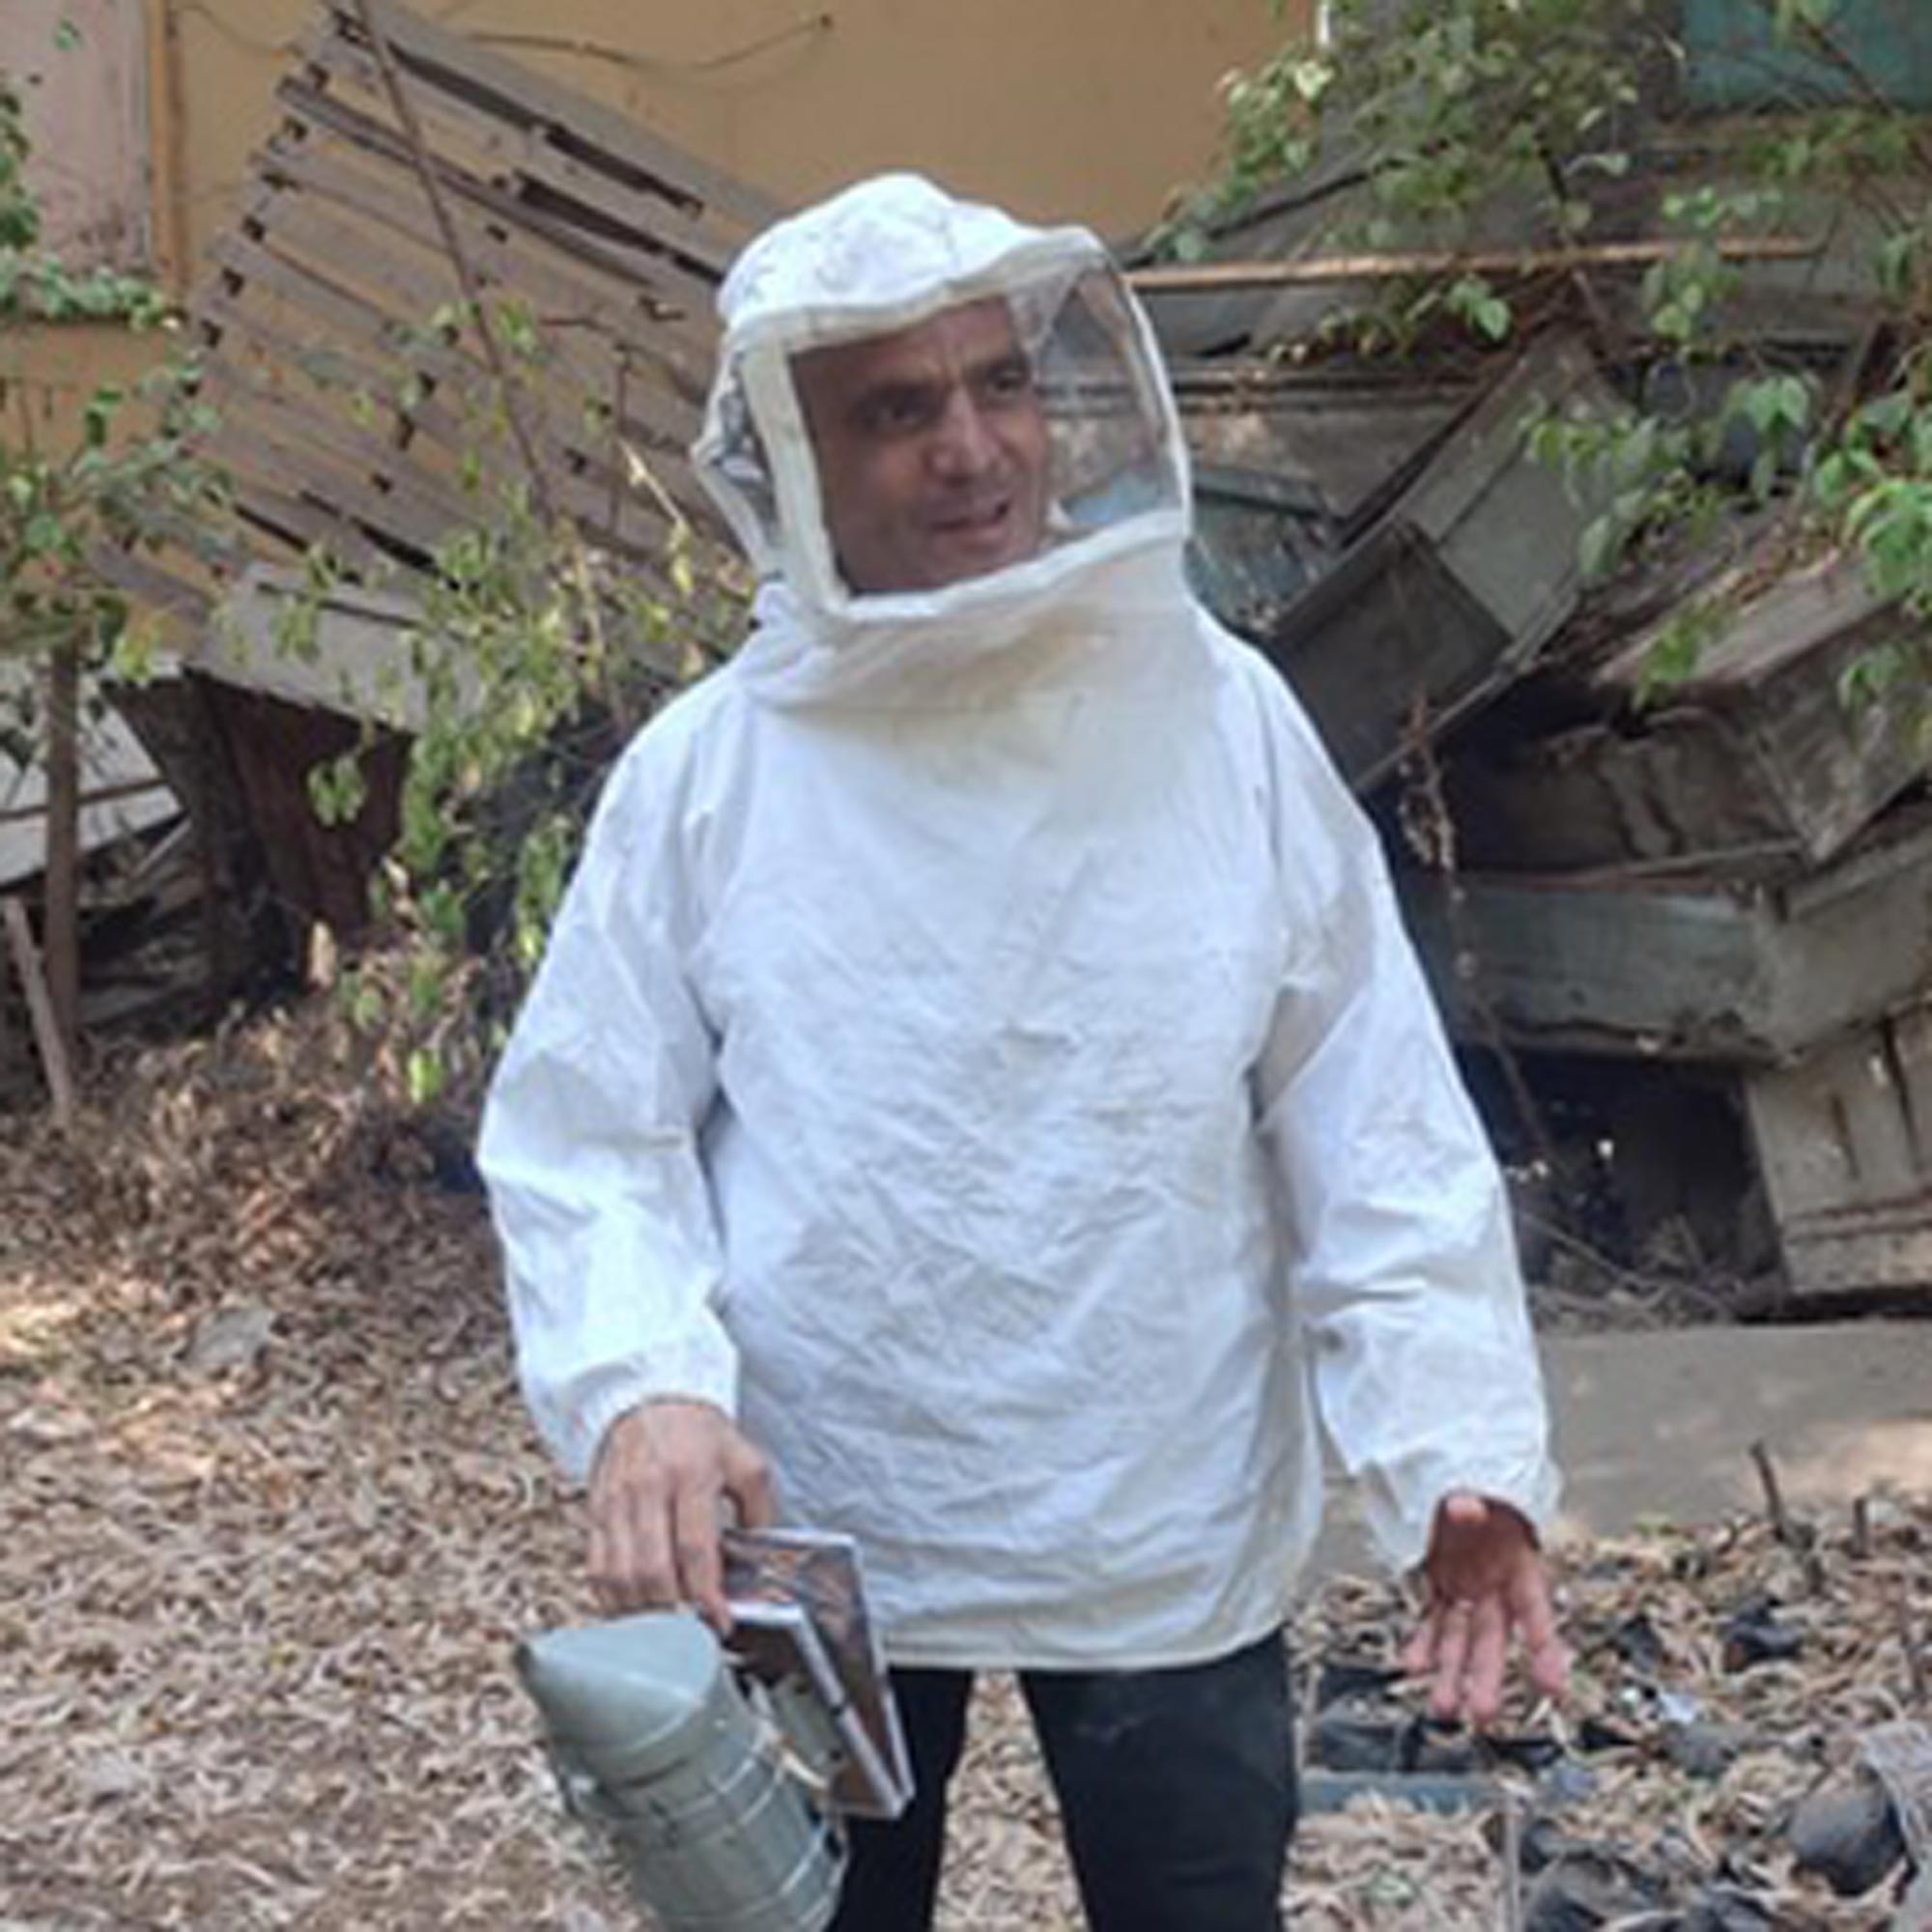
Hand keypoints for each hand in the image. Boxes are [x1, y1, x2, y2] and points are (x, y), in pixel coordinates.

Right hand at [586, 1400, 774, 1631]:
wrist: (650, 1398)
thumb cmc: (699, 1433)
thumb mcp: (746, 1460)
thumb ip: (759, 1510)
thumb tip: (757, 1559)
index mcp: (690, 1475)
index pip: (695, 1550)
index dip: (707, 1595)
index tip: (719, 1621)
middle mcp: (647, 1489)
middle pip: (651, 1571)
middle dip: (672, 1613)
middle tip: (691, 1629)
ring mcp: (615, 1501)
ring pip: (618, 1575)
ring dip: (640, 1611)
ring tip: (664, 1625)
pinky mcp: (595, 1509)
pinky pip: (595, 1566)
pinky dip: (611, 1596)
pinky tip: (633, 1606)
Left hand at [1402, 1491, 1567, 1727]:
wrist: (1463, 1484)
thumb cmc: (1486, 1492)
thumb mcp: (1484, 1491)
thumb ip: (1473, 1502)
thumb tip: (1465, 1507)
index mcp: (1520, 1565)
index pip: (1536, 1612)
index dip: (1545, 1649)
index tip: (1553, 1687)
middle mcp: (1495, 1587)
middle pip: (1493, 1638)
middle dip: (1488, 1677)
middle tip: (1484, 1713)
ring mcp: (1468, 1591)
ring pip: (1460, 1640)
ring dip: (1452, 1674)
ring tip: (1443, 1707)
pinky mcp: (1442, 1589)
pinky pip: (1432, 1623)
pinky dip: (1423, 1645)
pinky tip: (1414, 1665)